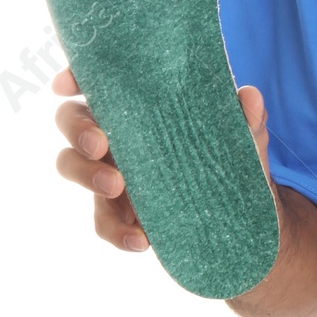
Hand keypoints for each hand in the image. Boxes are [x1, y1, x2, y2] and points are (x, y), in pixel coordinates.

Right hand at [51, 67, 273, 251]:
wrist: (243, 218)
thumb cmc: (234, 161)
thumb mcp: (245, 141)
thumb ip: (246, 120)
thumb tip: (250, 95)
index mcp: (143, 106)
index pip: (102, 83)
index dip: (77, 77)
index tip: (66, 85)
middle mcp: (120, 135)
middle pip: (72, 120)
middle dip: (77, 129)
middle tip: (100, 144)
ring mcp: (113, 174)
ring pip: (72, 166)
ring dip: (86, 174)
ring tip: (116, 187)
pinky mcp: (119, 213)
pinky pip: (102, 221)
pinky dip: (116, 231)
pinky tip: (142, 239)